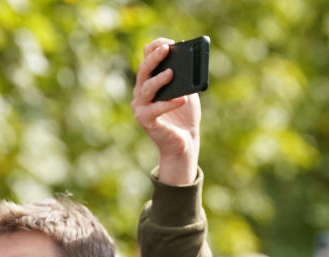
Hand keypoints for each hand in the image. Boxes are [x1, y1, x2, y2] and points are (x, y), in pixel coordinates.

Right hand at [132, 38, 200, 184]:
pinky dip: (169, 103)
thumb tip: (188, 62)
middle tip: (166, 49)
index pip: (146, 58)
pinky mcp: (144, 120)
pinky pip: (155, 109)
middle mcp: (141, 91)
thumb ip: (184, 78)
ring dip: (159, 79)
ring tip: (172, 73)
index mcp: (149, 81)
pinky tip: (182, 99)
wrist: (185, 142)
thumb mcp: (186, 91)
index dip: (155, 48)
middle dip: (154, 58)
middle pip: (144, 70)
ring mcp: (140, 106)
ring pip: (146, 87)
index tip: (169, 43)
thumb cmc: (184, 116)